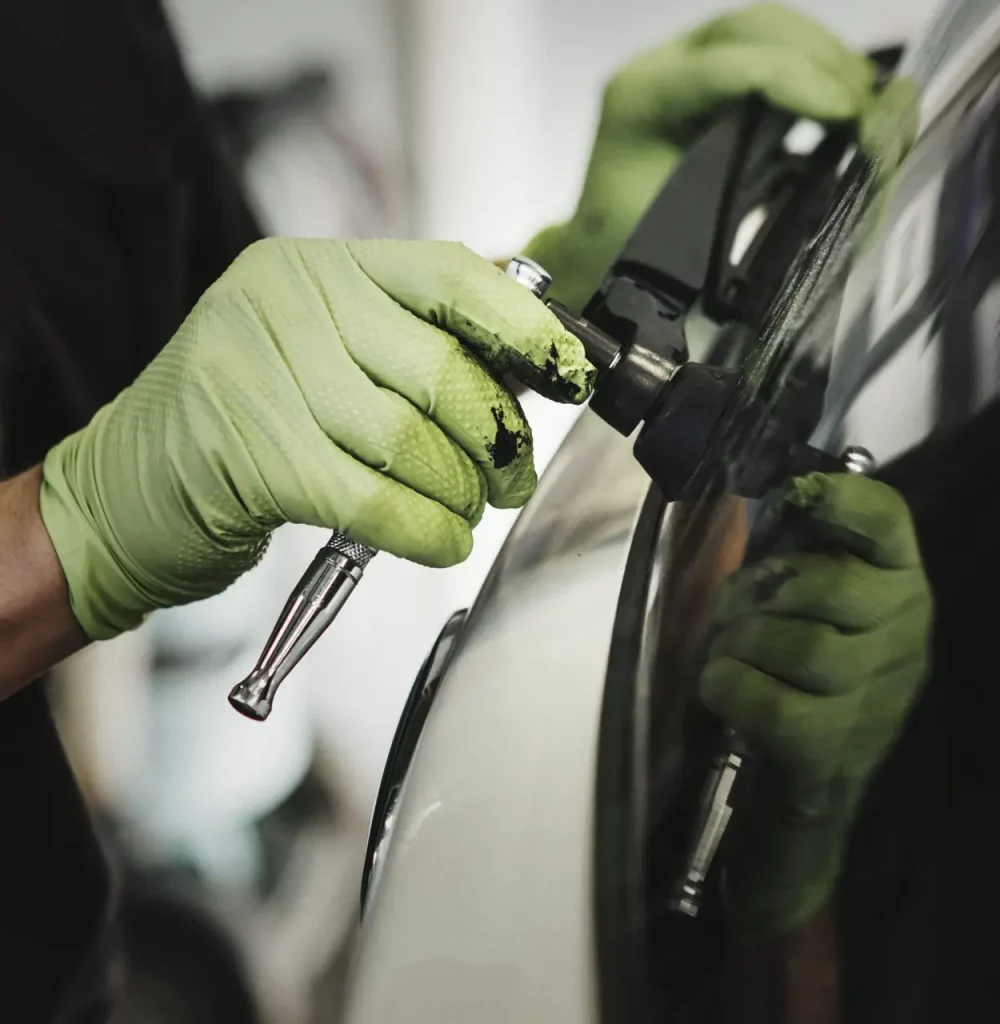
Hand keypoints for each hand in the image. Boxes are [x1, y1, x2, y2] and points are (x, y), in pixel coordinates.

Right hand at [40, 238, 594, 640]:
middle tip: (510, 475)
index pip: (452, 276)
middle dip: (498, 439)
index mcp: (320, 268)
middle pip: (442, 370)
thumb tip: (522, 379)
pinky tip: (440, 539)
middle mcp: (287, 303)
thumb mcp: (322, 355)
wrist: (130, 486)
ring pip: (412, 441)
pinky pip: (373, 498)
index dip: (525, 328)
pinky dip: (425, 530)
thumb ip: (409, 352)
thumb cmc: (245, 423)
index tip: (569, 372)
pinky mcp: (248, 452)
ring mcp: (259, 372)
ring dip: (460, 493)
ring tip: (465, 511)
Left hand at [524, 3, 877, 311]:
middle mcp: (660, 68)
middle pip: (756, 26)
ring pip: (770, 31)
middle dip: (824, 61)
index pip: (727, 67)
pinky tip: (848, 113)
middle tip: (871, 111)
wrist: (598, 252)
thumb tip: (839, 195)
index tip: (849, 115)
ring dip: (828, 63)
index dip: (796, 83)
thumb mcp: (675, 241)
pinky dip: (816, 80)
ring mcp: (684, 68)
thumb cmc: (624, 255)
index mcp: (641, 100)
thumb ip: (744, 213)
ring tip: (870, 110)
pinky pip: (772, 57)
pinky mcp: (709, 83)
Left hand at [699, 472, 931, 941]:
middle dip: (761, 590)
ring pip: (796, 644)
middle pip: (826, 585)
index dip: (843, 501)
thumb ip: (799, 550)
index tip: (802, 493)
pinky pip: (761, 697)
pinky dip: (724, 683)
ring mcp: (872, 697)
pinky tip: (724, 687)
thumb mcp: (812, 602)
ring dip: (739, 641)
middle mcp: (901, 636)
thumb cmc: (799, 670)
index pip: (887, 524)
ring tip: (732, 651)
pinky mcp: (829, 748)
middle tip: (740, 608)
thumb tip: (774, 490)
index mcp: (897, 584)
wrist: (811, 783)